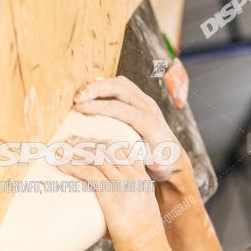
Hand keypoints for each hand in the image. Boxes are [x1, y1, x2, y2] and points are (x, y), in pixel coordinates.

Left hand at [58, 141, 164, 250]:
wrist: (147, 249)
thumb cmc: (140, 238)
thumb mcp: (139, 213)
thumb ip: (124, 202)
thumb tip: (101, 211)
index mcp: (143, 178)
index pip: (124, 149)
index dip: (104, 142)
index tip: (89, 141)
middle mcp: (134, 176)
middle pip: (108, 149)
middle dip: (86, 142)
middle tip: (69, 141)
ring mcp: (123, 184)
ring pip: (97, 157)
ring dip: (75, 152)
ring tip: (59, 151)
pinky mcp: (111, 194)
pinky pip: (89, 173)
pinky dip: (73, 167)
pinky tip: (62, 166)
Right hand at [73, 76, 190, 181]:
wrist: (174, 158)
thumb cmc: (161, 165)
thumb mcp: (157, 167)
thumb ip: (148, 162)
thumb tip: (139, 161)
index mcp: (149, 123)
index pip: (120, 108)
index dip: (98, 107)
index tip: (79, 109)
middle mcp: (149, 107)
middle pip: (119, 88)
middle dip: (96, 90)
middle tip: (76, 98)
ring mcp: (145, 101)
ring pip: (120, 83)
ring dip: (99, 85)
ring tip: (81, 94)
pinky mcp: (141, 100)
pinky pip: (122, 86)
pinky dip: (105, 86)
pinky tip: (91, 94)